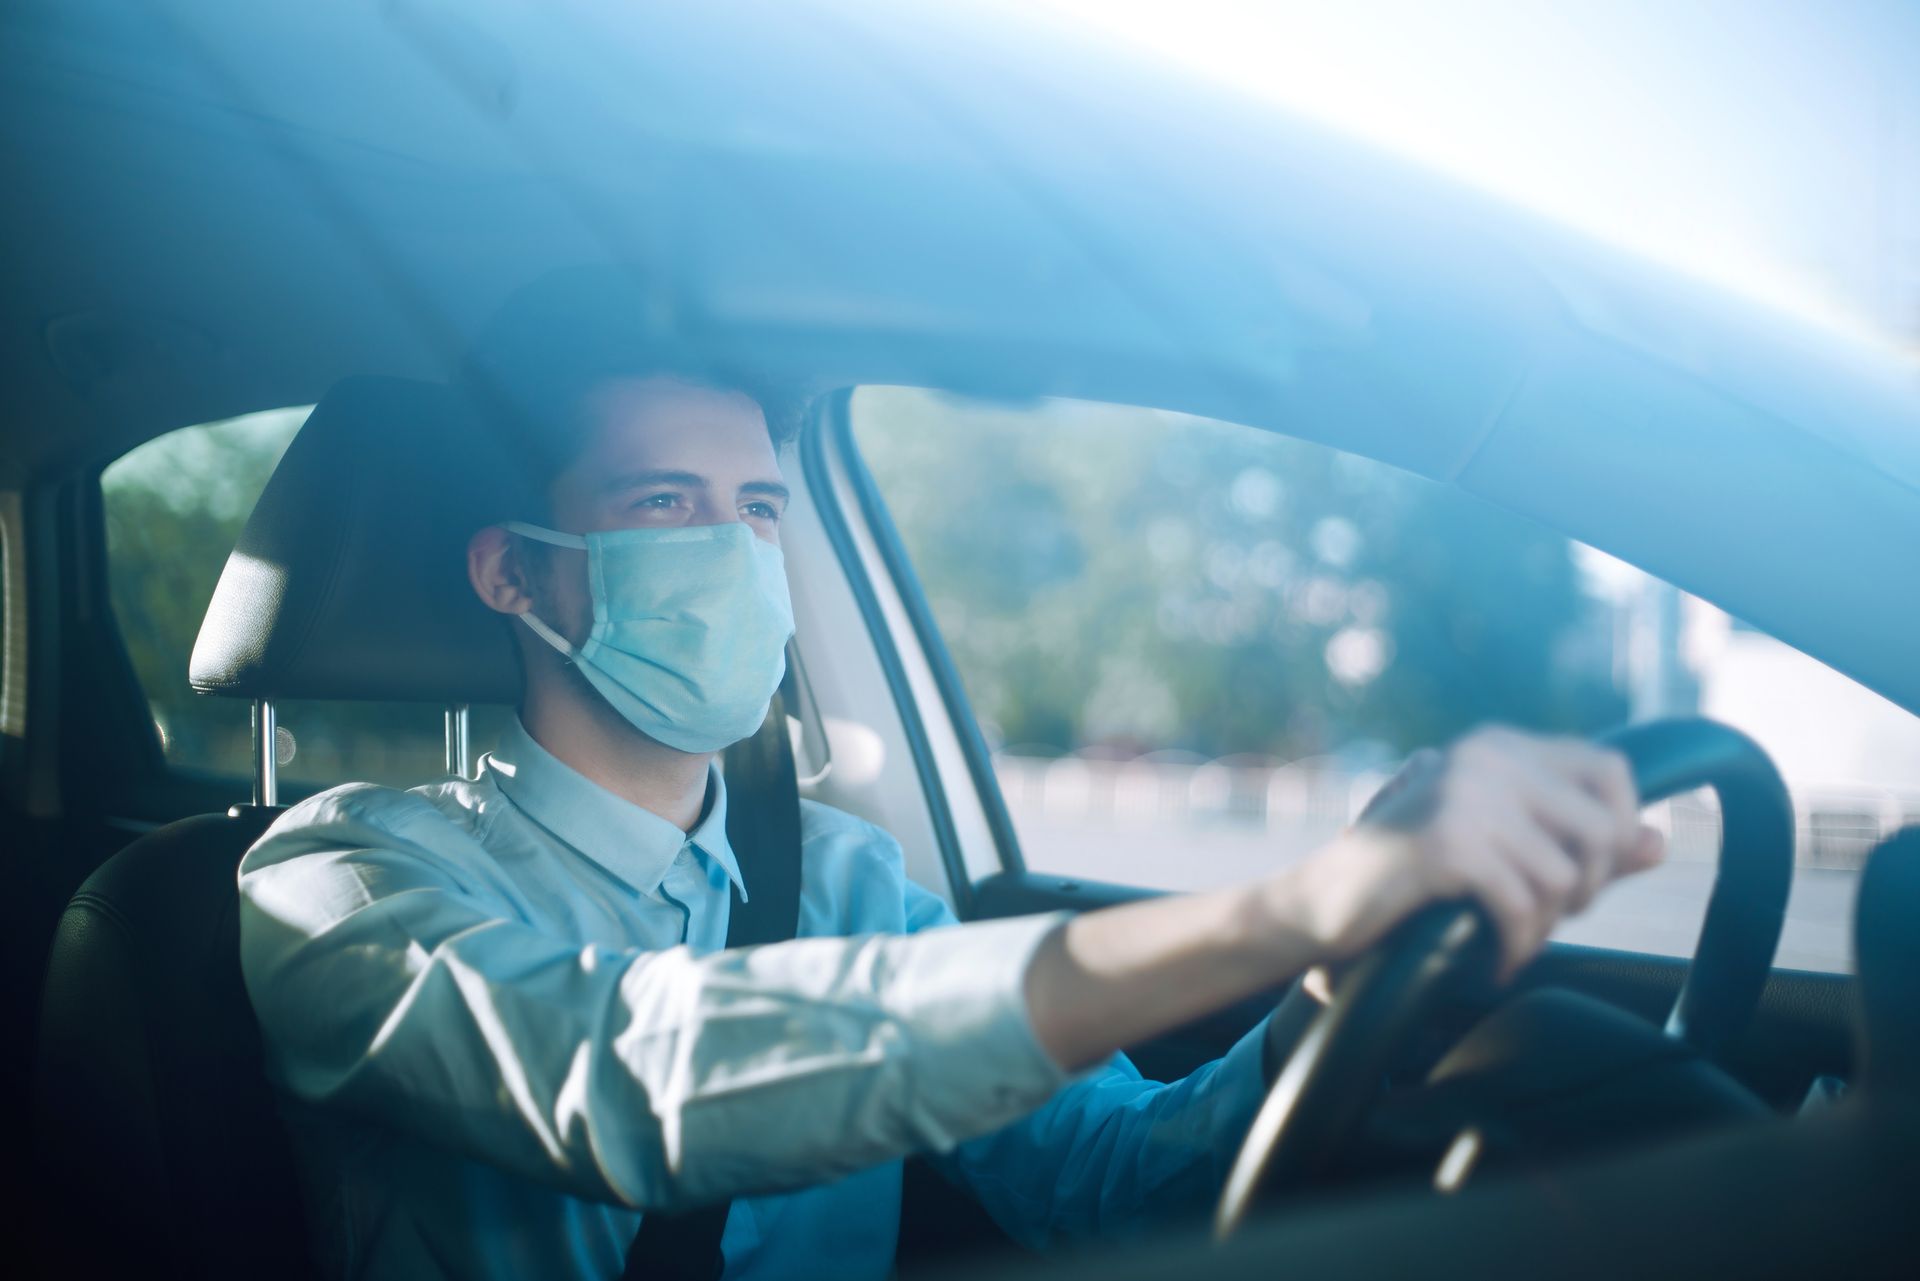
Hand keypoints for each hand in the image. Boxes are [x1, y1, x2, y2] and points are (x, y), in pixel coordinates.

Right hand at [1274, 727, 1665, 979]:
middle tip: (1544, 920)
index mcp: (1498, 746)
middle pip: (1601, 827)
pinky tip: (1492, 960)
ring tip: (1508, 941)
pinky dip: (1515, 946)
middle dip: (1587, 890)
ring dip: (1544, 926)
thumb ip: (1577, 845)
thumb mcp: (1498, 851)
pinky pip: (1523, 905)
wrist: (1315, 903)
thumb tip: (1659, 843)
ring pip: (1564, 876)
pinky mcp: (1448, 844)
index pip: (1610, 769)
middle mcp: (1485, 758)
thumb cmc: (1406, 879)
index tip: (1588, 877)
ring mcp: (1466, 797)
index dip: (1620, 829)